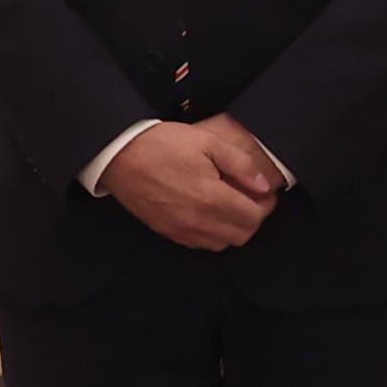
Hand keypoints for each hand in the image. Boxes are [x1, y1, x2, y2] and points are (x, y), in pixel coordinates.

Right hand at [100, 122, 279, 250]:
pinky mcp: (167, 231)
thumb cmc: (163, 145)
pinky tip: (209, 213)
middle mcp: (198, 221)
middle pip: (242, 235)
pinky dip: (212, 233)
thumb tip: (263, 185)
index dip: (266, 205)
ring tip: (230, 205)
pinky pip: (200, 244)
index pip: (254, 217)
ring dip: (233, 228)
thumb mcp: (208, 142)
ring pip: (222, 243)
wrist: (119, 155)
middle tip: (251, 198)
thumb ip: (241, 164)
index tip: (265, 193)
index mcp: (211, 198)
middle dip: (253, 218)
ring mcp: (181, 229)